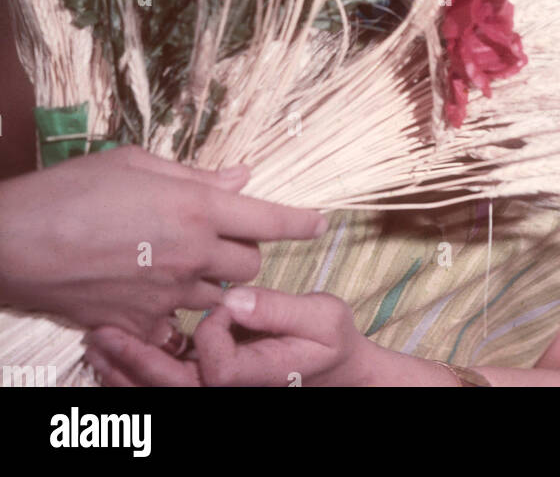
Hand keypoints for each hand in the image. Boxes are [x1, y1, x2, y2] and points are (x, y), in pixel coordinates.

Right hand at [0, 147, 326, 339]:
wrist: (14, 242)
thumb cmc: (70, 191)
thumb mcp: (135, 165)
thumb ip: (195, 175)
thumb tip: (241, 174)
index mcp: (195, 207)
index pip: (268, 218)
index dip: (299, 221)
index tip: (319, 221)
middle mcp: (190, 254)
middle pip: (249, 264)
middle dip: (243, 251)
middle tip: (217, 237)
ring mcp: (166, 295)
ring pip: (217, 297)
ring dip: (209, 282)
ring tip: (174, 263)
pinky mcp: (140, 324)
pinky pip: (175, 325)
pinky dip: (169, 312)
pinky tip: (145, 291)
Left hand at [84, 286, 374, 386]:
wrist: (331, 369)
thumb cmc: (328, 340)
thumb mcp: (321, 317)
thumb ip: (280, 308)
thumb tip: (237, 297)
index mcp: (258, 375)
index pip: (217, 366)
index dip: (213, 333)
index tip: (225, 300)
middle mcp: (230, 393)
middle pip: (173, 389)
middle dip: (135, 362)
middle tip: (102, 333)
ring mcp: (214, 394)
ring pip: (159, 395)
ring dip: (123, 373)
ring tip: (95, 343)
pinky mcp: (203, 385)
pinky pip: (161, 390)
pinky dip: (130, 378)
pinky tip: (109, 357)